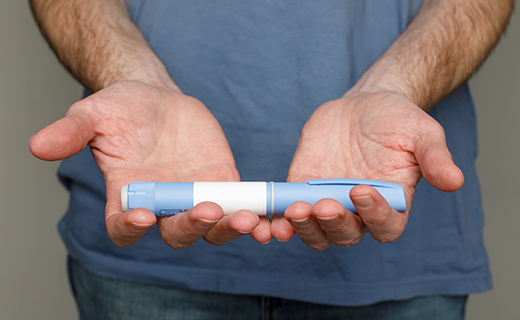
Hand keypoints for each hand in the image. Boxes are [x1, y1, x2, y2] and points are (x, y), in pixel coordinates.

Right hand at [30, 77, 271, 247]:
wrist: (157, 99)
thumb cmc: (122, 109)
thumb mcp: (93, 114)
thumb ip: (71, 132)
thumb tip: (38, 146)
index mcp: (127, 198)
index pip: (124, 228)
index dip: (130, 228)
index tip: (143, 215)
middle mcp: (162, 206)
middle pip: (177, 235)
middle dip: (193, 227)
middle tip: (207, 211)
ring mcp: (195, 197)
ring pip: (213, 228)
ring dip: (230, 227)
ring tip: (248, 219)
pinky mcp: (223, 184)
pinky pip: (239, 207)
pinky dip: (253, 215)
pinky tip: (268, 214)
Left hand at [271, 90, 463, 249]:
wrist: (364, 105)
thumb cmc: (397, 121)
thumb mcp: (422, 133)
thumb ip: (435, 158)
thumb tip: (455, 180)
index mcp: (390, 204)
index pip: (385, 226)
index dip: (374, 216)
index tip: (362, 190)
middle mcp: (358, 211)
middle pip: (345, 235)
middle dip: (333, 224)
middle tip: (322, 205)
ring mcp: (327, 202)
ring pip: (315, 231)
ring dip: (304, 226)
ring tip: (295, 208)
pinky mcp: (302, 188)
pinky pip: (290, 211)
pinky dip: (281, 218)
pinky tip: (273, 215)